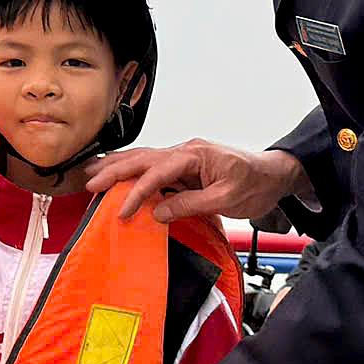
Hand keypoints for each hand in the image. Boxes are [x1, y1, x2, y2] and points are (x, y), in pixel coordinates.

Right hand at [87, 140, 306, 224]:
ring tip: (91, 173)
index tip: (122, 210)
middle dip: (114, 171)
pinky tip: (117, 172)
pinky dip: (132, 170)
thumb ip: (191, 204)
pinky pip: (153, 166)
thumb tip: (159, 212)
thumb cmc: (255, 185)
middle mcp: (185, 150)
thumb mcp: (227, 199)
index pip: (158, 172)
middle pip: (143, 158)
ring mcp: (184, 156)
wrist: (274, 175)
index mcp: (195, 155)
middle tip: (89, 184)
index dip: (137, 192)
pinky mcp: (184, 165)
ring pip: (144, 158)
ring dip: (117, 166)